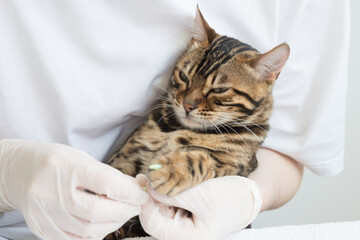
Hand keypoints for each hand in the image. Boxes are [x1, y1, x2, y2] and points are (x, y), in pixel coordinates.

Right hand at [0, 139, 147, 239]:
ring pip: (88, 230)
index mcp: (64, 166)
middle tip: (136, 205)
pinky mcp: (42, 229)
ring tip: (122, 213)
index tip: (142, 194)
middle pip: (96, 212)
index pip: (104, 183)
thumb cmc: (57, 161)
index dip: (129, 192)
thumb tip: (135, 190)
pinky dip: (95, 234)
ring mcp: (44, 213)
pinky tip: (103, 224)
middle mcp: (51, 191)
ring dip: (113, 224)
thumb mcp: (81, 158)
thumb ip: (106, 175)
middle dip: (124, 211)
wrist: (20, 171)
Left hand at [138, 175, 261, 239]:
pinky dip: (165, 190)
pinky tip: (165, 178)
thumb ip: (172, 194)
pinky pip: (168, 201)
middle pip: (155, 216)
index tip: (144, 184)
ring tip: (156, 174)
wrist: (246, 195)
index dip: (146, 205)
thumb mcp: (200, 196)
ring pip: (160, 207)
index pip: (154, 225)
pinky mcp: (183, 211)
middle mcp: (182, 233)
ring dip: (157, 191)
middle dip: (150, 196)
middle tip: (145, 175)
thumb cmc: (229, 200)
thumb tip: (148, 187)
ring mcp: (182, 221)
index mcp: (187, 237)